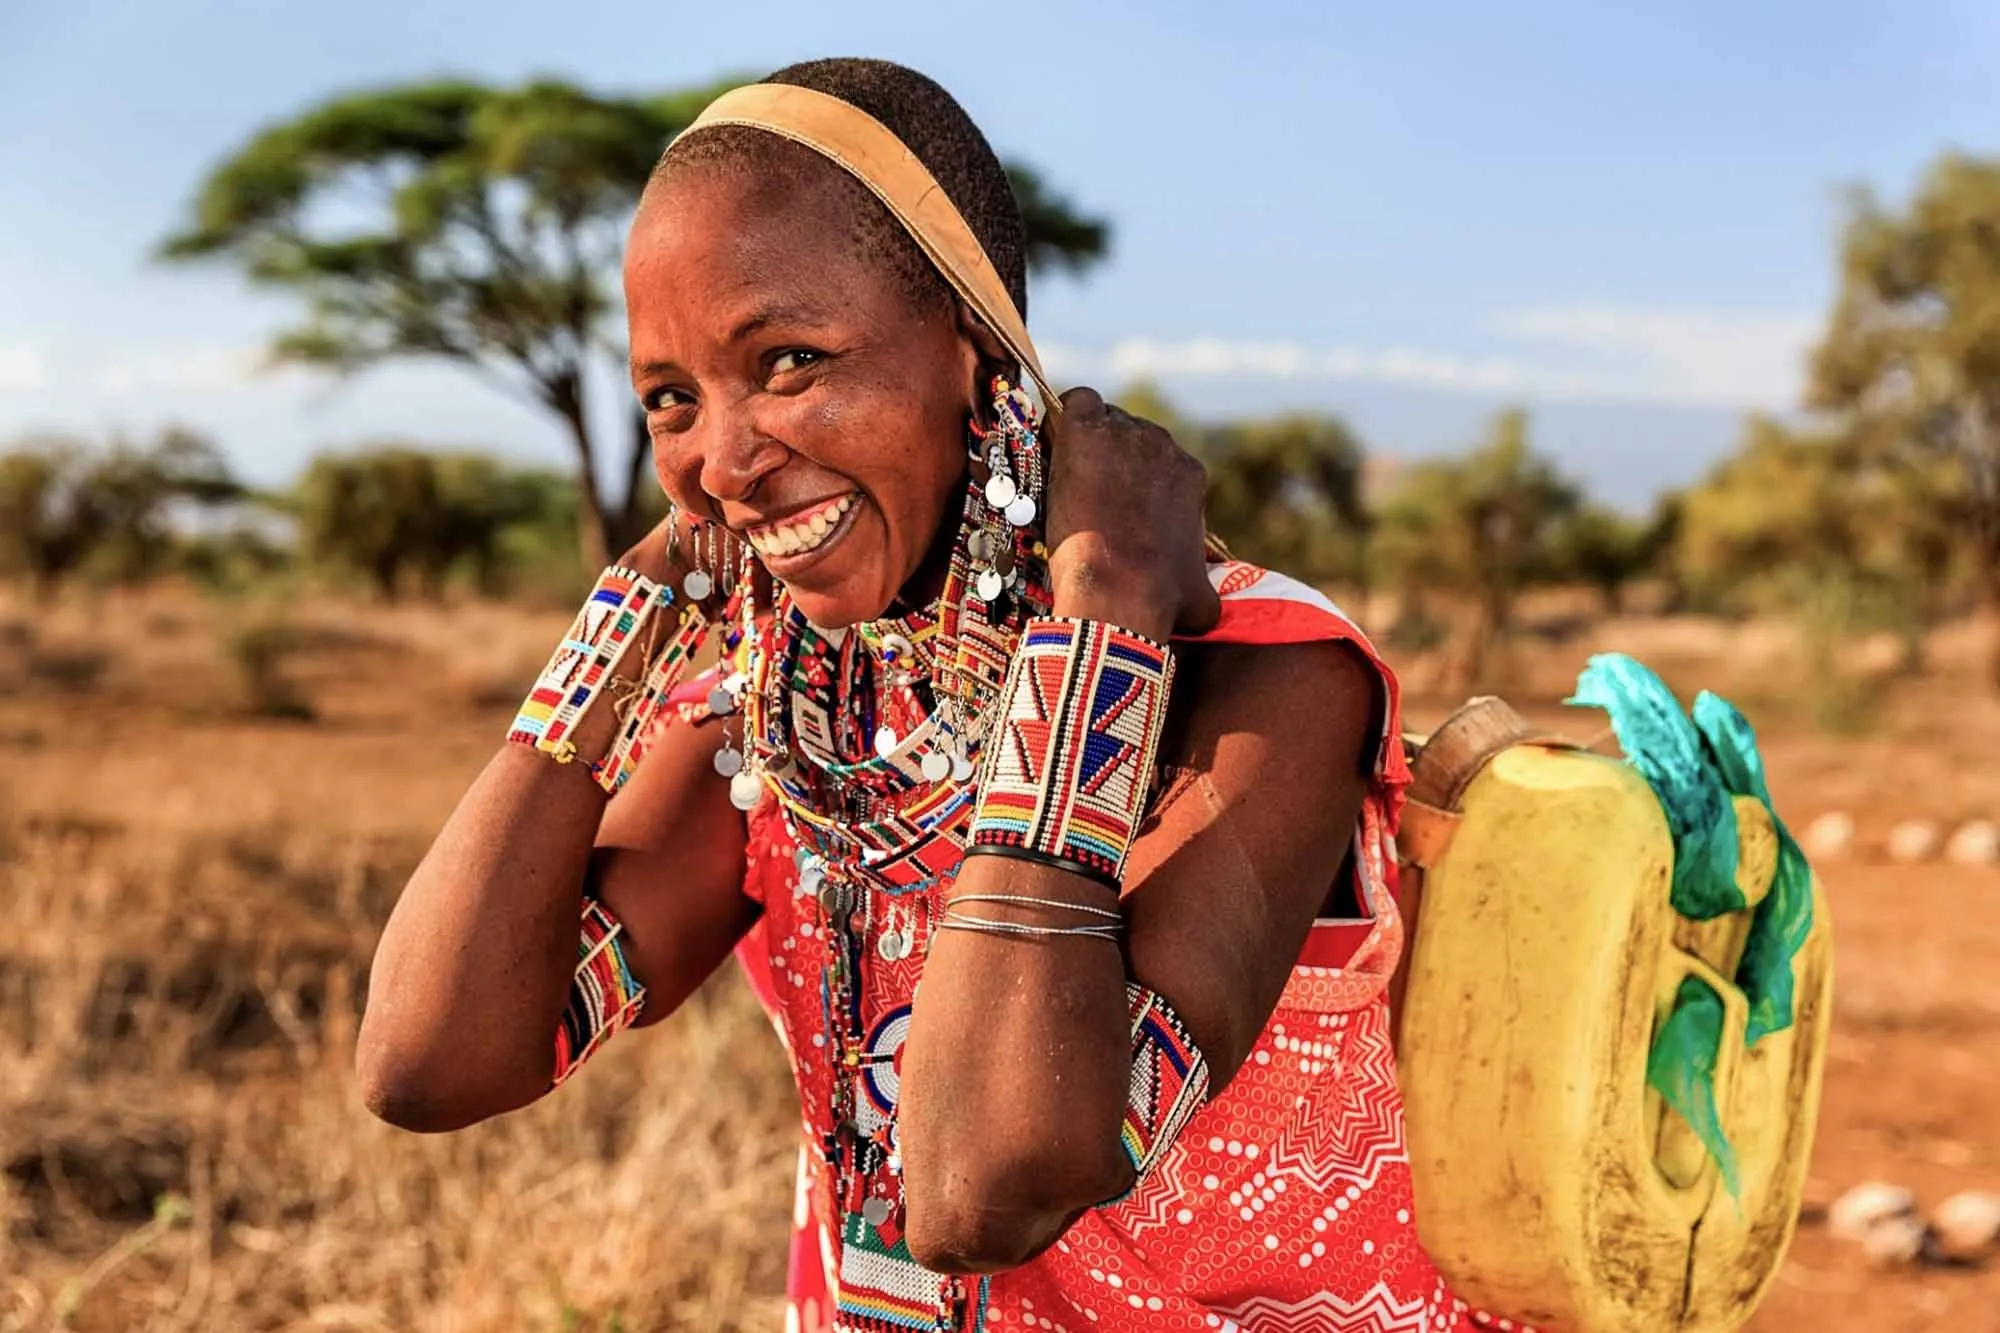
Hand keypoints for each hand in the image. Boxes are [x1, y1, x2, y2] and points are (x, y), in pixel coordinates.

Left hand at [1039, 387, 1219, 640]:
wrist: (1121, 588)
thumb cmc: (1160, 599)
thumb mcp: (1198, 597)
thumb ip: (1203, 586)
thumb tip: (1207, 603)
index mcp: (1188, 476)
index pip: (1156, 461)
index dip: (1129, 480)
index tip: (1109, 504)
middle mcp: (1162, 446)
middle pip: (1127, 436)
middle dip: (1106, 461)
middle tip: (1081, 494)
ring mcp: (1124, 434)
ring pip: (1100, 420)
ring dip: (1082, 444)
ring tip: (1060, 477)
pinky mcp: (1087, 430)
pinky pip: (1075, 403)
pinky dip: (1060, 420)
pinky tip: (1050, 448)